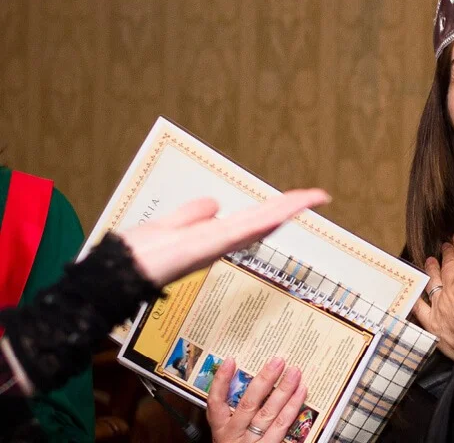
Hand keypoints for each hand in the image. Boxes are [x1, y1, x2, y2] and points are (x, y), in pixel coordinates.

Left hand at [119, 189, 329, 286]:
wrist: (117, 275)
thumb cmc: (136, 258)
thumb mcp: (166, 227)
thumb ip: (190, 216)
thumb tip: (214, 204)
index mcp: (211, 238)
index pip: (252, 220)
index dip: (276, 209)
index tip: (299, 198)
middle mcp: (219, 242)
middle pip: (262, 221)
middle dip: (290, 208)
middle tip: (320, 196)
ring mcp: (216, 245)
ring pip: (259, 223)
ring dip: (286, 209)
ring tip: (312, 197)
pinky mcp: (208, 246)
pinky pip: (241, 230)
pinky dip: (264, 219)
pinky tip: (280, 211)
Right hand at [208, 357, 306, 442]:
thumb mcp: (229, 434)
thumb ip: (233, 412)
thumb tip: (247, 380)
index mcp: (221, 431)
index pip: (215, 404)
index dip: (221, 382)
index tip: (231, 361)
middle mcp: (235, 436)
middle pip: (249, 405)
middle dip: (264, 381)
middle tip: (278, 361)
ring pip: (269, 414)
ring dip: (284, 390)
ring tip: (295, 372)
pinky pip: (283, 427)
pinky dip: (293, 408)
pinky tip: (301, 392)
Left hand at [412, 233, 453, 360]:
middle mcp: (451, 287)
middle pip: (448, 265)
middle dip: (447, 253)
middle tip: (445, 245)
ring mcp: (440, 304)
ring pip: (432, 281)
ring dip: (431, 268)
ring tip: (430, 260)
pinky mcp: (433, 322)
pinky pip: (420, 307)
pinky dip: (416, 299)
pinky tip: (414, 294)